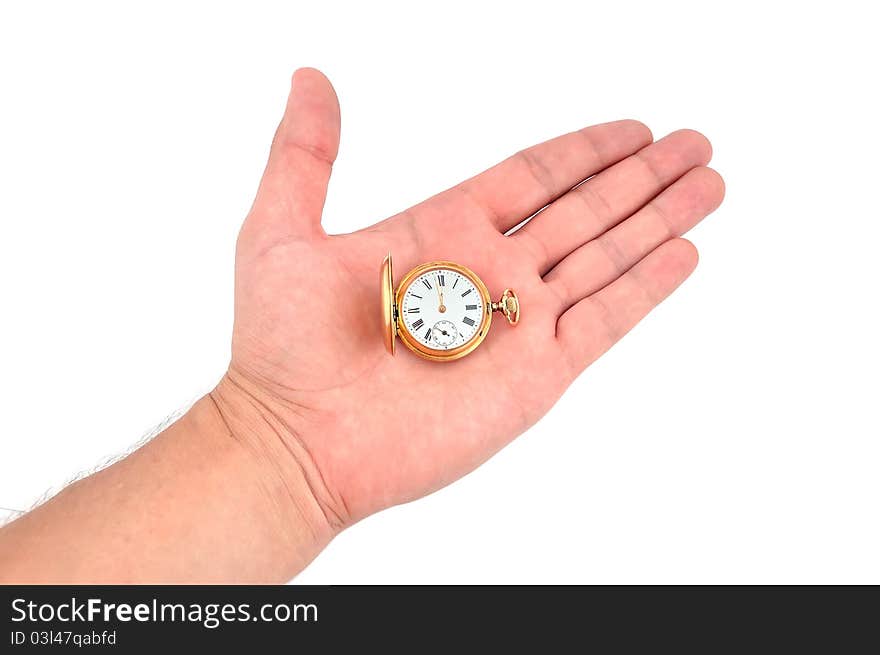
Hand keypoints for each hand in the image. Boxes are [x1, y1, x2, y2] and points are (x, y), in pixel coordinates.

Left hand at [216, 68, 724, 535]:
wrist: (298, 441)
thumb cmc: (281, 347)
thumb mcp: (280, 230)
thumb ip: (305, 153)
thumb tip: (310, 79)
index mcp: (442, 232)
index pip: (533, 178)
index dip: (585, 151)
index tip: (632, 128)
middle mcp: (489, 273)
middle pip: (585, 211)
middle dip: (642, 177)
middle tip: (694, 145)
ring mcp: (518, 324)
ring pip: (605, 257)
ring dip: (658, 221)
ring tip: (707, 185)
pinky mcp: (536, 375)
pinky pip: (604, 321)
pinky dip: (646, 287)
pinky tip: (683, 254)